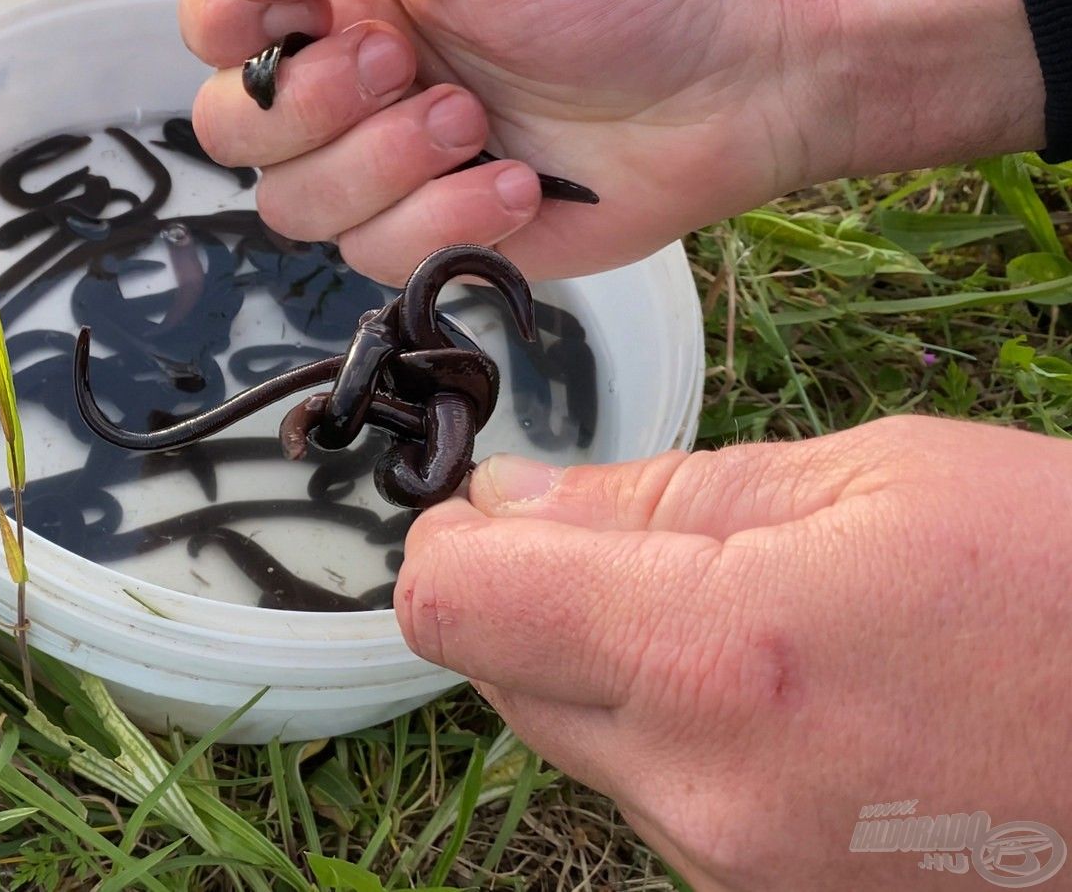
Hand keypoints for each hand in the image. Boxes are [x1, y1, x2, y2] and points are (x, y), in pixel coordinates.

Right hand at [181, 0, 1040, 281]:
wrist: (748, 65)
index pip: (220, 24)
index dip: (231, 31)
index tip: (301, 14)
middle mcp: (355, 85)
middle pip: (238, 134)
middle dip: (315, 109)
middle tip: (412, 67)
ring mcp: (396, 169)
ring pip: (302, 210)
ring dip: (385, 169)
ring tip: (477, 122)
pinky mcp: (446, 239)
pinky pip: (383, 260)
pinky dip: (448, 221)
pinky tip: (522, 183)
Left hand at [394, 416, 1071, 890]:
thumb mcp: (878, 481)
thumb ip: (662, 498)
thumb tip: (508, 501)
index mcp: (716, 658)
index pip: (455, 606)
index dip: (456, 539)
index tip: (502, 501)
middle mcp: (706, 794)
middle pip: (501, 677)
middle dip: (536, 600)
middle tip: (641, 543)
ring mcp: (743, 875)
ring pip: (579, 746)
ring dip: (615, 674)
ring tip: (759, 624)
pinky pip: (664, 807)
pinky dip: (686, 742)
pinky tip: (797, 699)